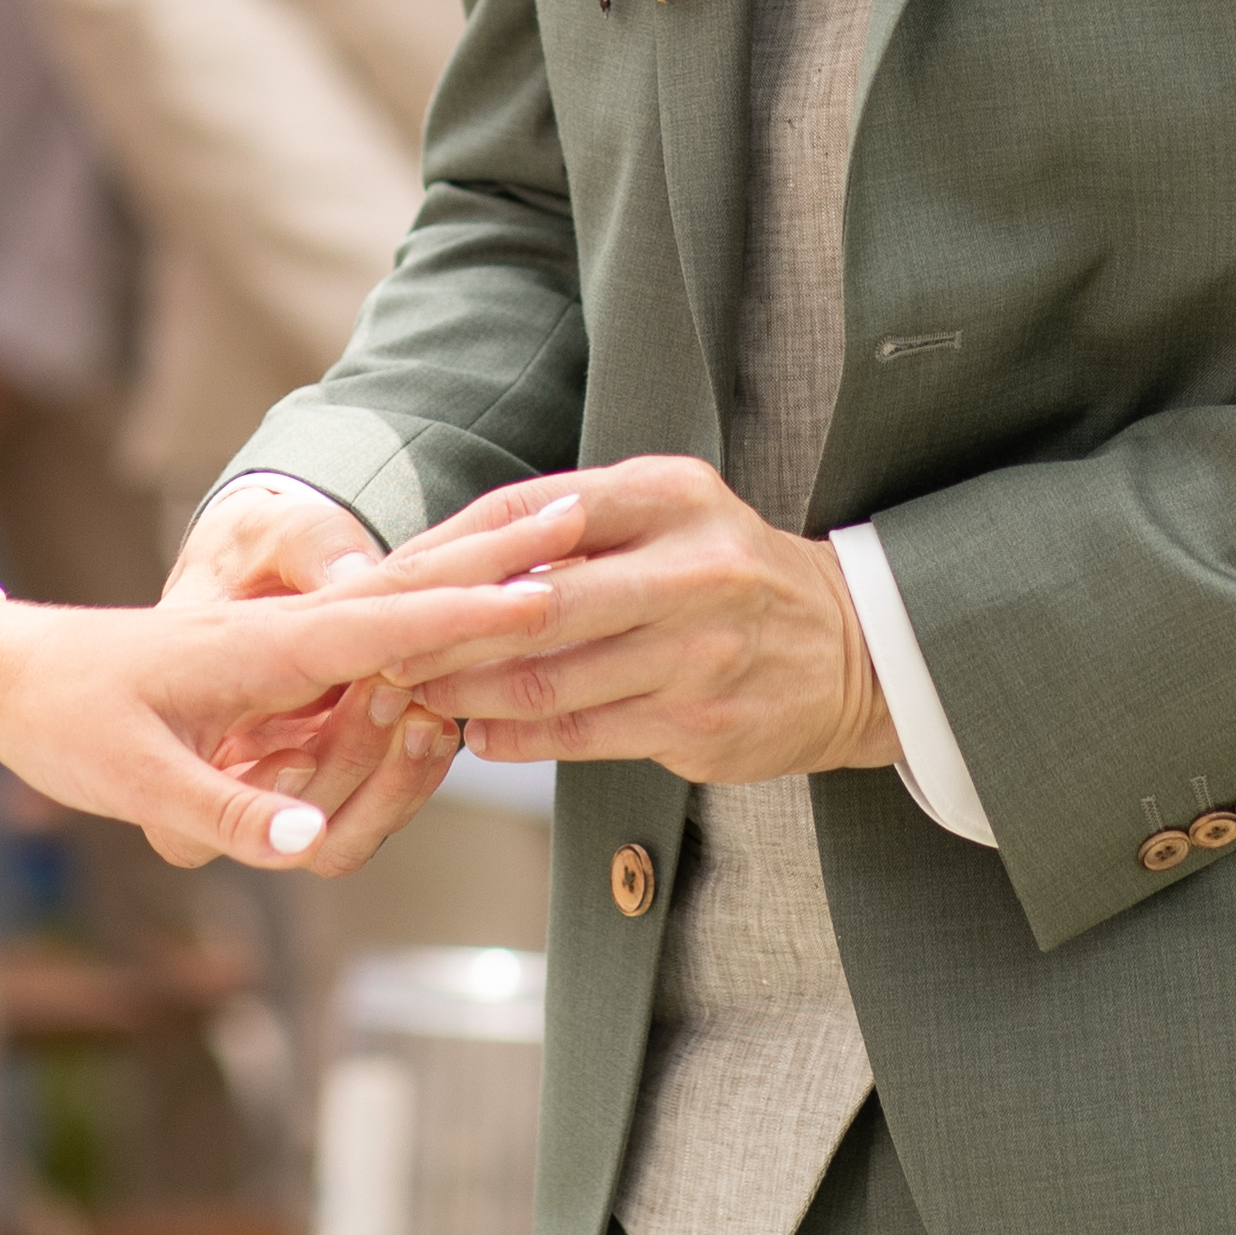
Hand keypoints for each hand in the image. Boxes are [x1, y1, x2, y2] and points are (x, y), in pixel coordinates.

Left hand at [0, 548, 569, 875]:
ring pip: (399, 625)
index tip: (547, 591)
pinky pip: (371, 645)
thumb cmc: (68, 718)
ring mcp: (289, 651)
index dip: (472, 613)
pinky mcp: (279, 669)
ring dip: (462, 585)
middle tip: (578, 516)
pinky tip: (467, 606)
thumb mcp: (134, 779)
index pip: (391, 626)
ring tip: (540, 538)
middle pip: (416, 594)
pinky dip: (428, 616)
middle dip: (496, 553)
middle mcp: (289, 640)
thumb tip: (309, 840)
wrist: (10, 674)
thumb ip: (227, 811)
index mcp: (266, 652)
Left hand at [371, 454, 893, 791]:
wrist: (852, 651)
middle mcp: (690, 568)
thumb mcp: (669, 519)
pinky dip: (517, 738)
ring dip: (467, 693)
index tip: (387, 582)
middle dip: (442, 635)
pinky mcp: (701, 722)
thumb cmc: (728, 577)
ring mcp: (699, 651)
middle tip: (383, 654)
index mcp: (669, 496)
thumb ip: (573, 527)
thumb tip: (445, 561)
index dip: (444, 553)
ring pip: (550, 678)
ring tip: (419, 698)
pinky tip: (479, 735)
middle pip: (531, 603)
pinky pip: (583, 734)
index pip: (525, 512)